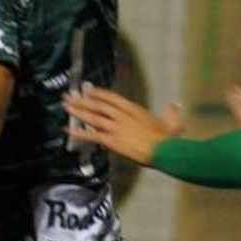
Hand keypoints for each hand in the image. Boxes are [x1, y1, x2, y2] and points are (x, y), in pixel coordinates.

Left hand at [63, 86, 180, 165]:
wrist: (164, 150)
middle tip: (69, 96)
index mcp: (134, 110)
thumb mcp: (171, 124)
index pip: (113, 98)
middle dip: (83, 100)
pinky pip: (91, 135)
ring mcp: (116, 127)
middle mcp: (122, 116)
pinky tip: (68, 131)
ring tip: (66, 107)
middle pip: (98, 105)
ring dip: (78, 111)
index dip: (100, 93)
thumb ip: (171, 113)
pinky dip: (78, 133)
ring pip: (92, 117)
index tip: (90, 90)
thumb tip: (174, 106)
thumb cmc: (168, 140)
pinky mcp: (112, 140)